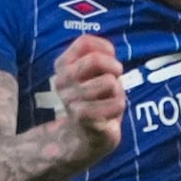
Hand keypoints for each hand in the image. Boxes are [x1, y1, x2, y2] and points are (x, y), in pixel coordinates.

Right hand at [51, 35, 125, 155]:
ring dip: (117, 91)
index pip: (84, 42)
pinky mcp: (83, 117)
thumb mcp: (97, 72)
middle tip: (114, 79)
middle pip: (95, 59)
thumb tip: (108, 50)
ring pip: (109, 82)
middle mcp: (61, 81)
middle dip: (114, 67)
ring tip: (108, 100)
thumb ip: (99, 55)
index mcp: (63, 66)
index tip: (110, 60)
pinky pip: (115, 103)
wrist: (85, 138)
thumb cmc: (96, 99)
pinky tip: (109, 115)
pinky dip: (119, 106)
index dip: (105, 48)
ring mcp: (70, 100)